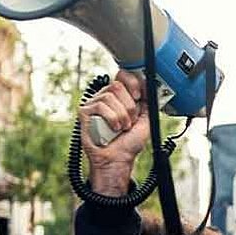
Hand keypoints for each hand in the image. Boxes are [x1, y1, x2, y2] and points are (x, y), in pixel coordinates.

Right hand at [78, 71, 149, 194]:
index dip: (132, 82)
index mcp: (120, 96)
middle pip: (117, 85)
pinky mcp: (85, 112)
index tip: (139, 97)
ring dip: (121, 115)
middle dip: (129, 106)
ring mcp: (94, 104)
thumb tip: (150, 84)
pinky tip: (113, 129)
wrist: (118, 159)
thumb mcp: (146, 118)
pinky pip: (100, 106)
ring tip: (122, 128)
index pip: (122, 75)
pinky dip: (112, 118)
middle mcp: (106, 97)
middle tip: (130, 121)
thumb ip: (148, 101)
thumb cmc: (129, 143)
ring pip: (109, 95)